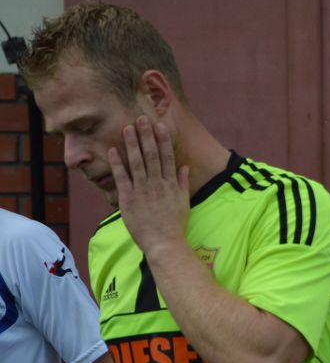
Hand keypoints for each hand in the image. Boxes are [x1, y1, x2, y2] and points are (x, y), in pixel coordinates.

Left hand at [109, 117, 189, 256]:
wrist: (165, 243)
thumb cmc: (175, 225)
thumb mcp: (184, 203)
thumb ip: (182, 183)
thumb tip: (184, 167)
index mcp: (171, 184)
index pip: (167, 157)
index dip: (163, 140)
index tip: (159, 125)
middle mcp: (157, 184)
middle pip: (152, 155)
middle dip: (146, 135)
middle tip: (141, 118)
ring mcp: (143, 190)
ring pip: (137, 162)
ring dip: (132, 144)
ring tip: (127, 128)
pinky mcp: (129, 199)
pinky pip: (122, 178)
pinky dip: (117, 163)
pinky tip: (113, 150)